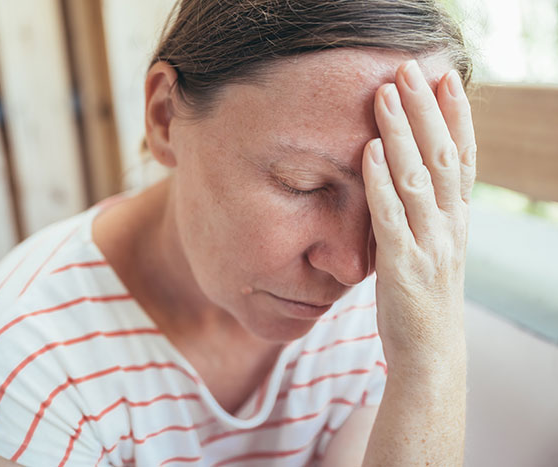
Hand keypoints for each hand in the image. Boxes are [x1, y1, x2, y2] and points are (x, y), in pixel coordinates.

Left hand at [362, 60, 476, 372]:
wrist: (431, 354)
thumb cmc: (424, 298)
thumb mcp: (433, 249)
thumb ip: (426, 213)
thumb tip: (408, 175)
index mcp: (457, 221)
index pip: (463, 158)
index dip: (457, 117)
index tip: (445, 79)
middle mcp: (450, 228)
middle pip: (443, 158)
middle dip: (427, 111)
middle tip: (409, 70)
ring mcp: (430, 246)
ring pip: (419, 180)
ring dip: (402, 135)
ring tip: (386, 96)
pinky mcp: (403, 267)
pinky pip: (392, 218)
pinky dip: (380, 183)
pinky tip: (368, 152)